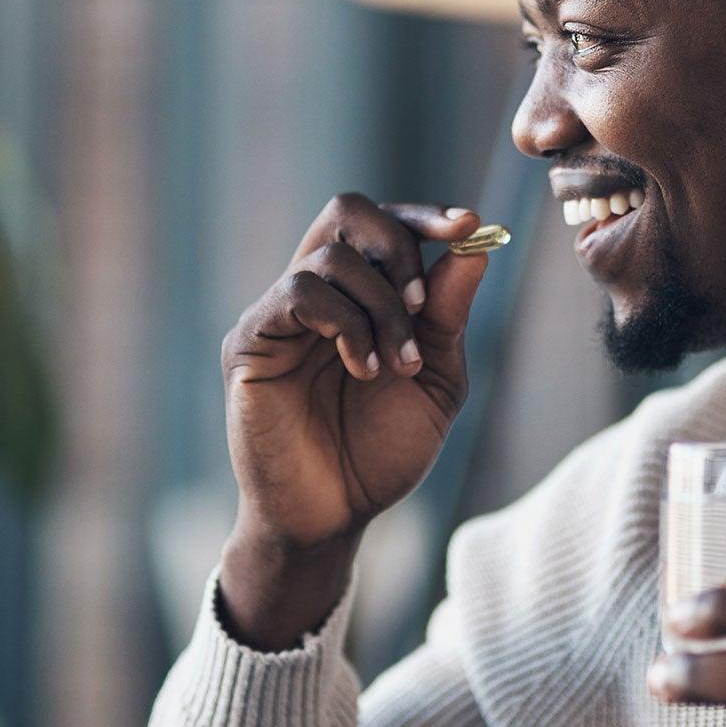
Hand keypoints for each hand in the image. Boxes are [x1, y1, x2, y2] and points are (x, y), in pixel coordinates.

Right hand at [219, 194, 486, 645]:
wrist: (335, 516)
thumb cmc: (380, 452)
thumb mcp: (434, 379)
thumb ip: (448, 315)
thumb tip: (474, 246)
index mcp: (358, 294)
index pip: (383, 223)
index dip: (425, 215)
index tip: (469, 225)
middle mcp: (315, 292)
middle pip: (347, 210)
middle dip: (399, 244)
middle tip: (422, 303)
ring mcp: (277, 313)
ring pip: (330, 257)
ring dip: (380, 307)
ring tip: (394, 366)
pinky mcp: (251, 341)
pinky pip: (297, 294)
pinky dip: (345, 323)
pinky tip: (364, 368)